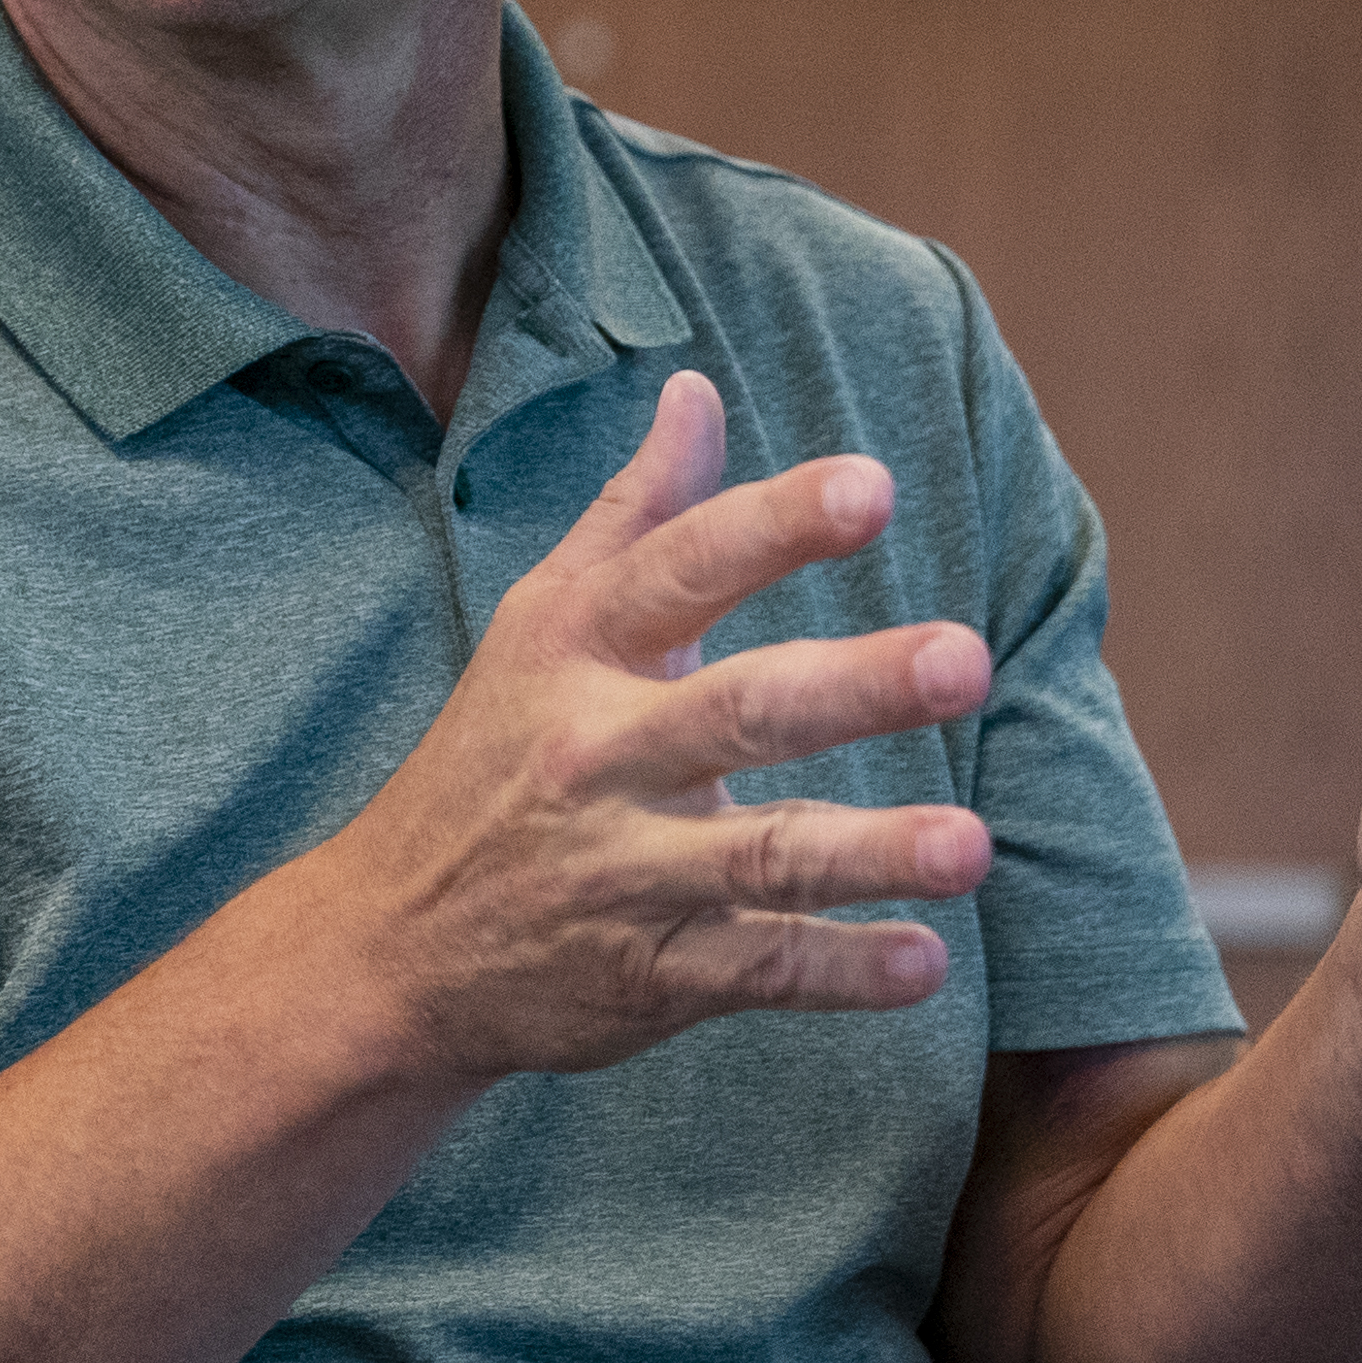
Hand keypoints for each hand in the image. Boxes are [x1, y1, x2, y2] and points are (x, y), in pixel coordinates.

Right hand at [293, 370, 985, 1082]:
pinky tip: (924, 964)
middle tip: (965, 658)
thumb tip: (699, 389)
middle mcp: (599, 755)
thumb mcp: (539, 623)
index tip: (872, 487)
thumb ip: (636, 512)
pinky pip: (755, 971)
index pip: (682, 568)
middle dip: (855, 686)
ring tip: (972, 844)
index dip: (776, 526)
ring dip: (869, 851)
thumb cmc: (490, 758)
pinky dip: (839, 973)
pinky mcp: (648, 973)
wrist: (389, 947)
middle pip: (738, 710)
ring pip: (759, 856)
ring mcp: (624, 871)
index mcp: (580, 651)